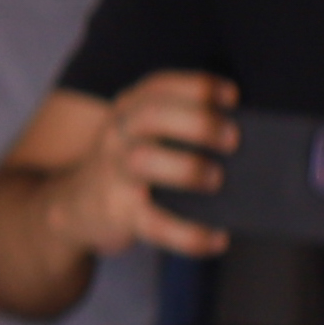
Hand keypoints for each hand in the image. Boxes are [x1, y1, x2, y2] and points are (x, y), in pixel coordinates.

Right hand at [58, 70, 240, 265]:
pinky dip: (189, 234)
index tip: (231, 96)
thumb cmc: (128, 167)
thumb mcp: (140, 134)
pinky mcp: (119, 213)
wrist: (73, 207)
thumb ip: (177, 128)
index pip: (159, 87)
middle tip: (232, 139)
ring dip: (185, 168)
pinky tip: (217, 238)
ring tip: (216, 179)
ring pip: (144, 161)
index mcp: (129, 109)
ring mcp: (116, 173)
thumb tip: (250, 145)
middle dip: (195, 122)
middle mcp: (119, 135)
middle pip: (150, 116)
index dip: (197, 87)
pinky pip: (154, 224)